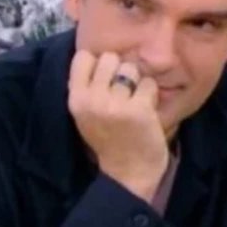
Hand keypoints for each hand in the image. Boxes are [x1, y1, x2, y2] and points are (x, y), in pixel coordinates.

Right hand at [68, 50, 168, 202]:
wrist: (128, 173)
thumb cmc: (109, 138)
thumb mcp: (87, 113)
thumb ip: (89, 85)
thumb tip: (101, 52)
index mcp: (76, 100)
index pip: (84, 56)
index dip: (98, 63)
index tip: (105, 80)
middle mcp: (92, 100)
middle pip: (110, 57)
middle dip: (120, 71)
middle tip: (123, 93)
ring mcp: (116, 105)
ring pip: (132, 68)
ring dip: (138, 82)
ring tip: (134, 102)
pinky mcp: (139, 110)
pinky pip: (149, 83)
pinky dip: (151, 94)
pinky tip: (146, 111)